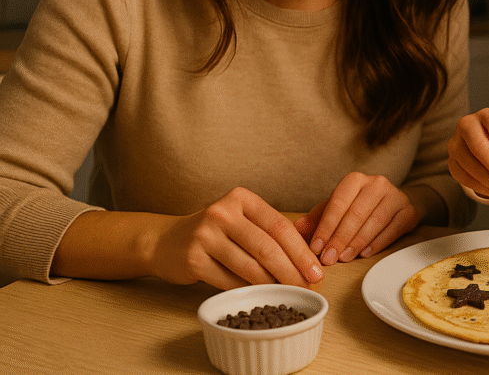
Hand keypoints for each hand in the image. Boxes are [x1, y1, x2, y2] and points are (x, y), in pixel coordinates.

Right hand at [150, 187, 323, 289]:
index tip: (317, 270)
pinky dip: (248, 290)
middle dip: (292, 270)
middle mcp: (222, 213)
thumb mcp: (241, 221)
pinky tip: (261, 296)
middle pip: (267, 247)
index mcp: (241, 198)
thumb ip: (270, 232)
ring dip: (273, 284)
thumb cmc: (215, 233)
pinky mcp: (193, 259)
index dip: (301, 251)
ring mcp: (205, 235)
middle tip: (308, 286)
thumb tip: (309, 258)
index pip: (280, 226)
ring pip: (250, 266)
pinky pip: (230, 281)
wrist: (165, 242)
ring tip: (288, 293)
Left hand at [294, 172, 419, 265]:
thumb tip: (297, 229)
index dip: (326, 226)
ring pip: (375, 221)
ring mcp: (396, 196)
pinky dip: (378, 242)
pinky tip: (365, 254)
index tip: (316, 247)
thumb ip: (318, 218)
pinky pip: (393, 228)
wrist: (394, 204)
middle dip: (339, 238)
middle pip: (356, 213)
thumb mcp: (337, 209)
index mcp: (355, 180)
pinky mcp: (409, 210)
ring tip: (344, 258)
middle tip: (328, 258)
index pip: (337, 202)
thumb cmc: (360, 208)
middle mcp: (377, 183)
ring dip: (357, 242)